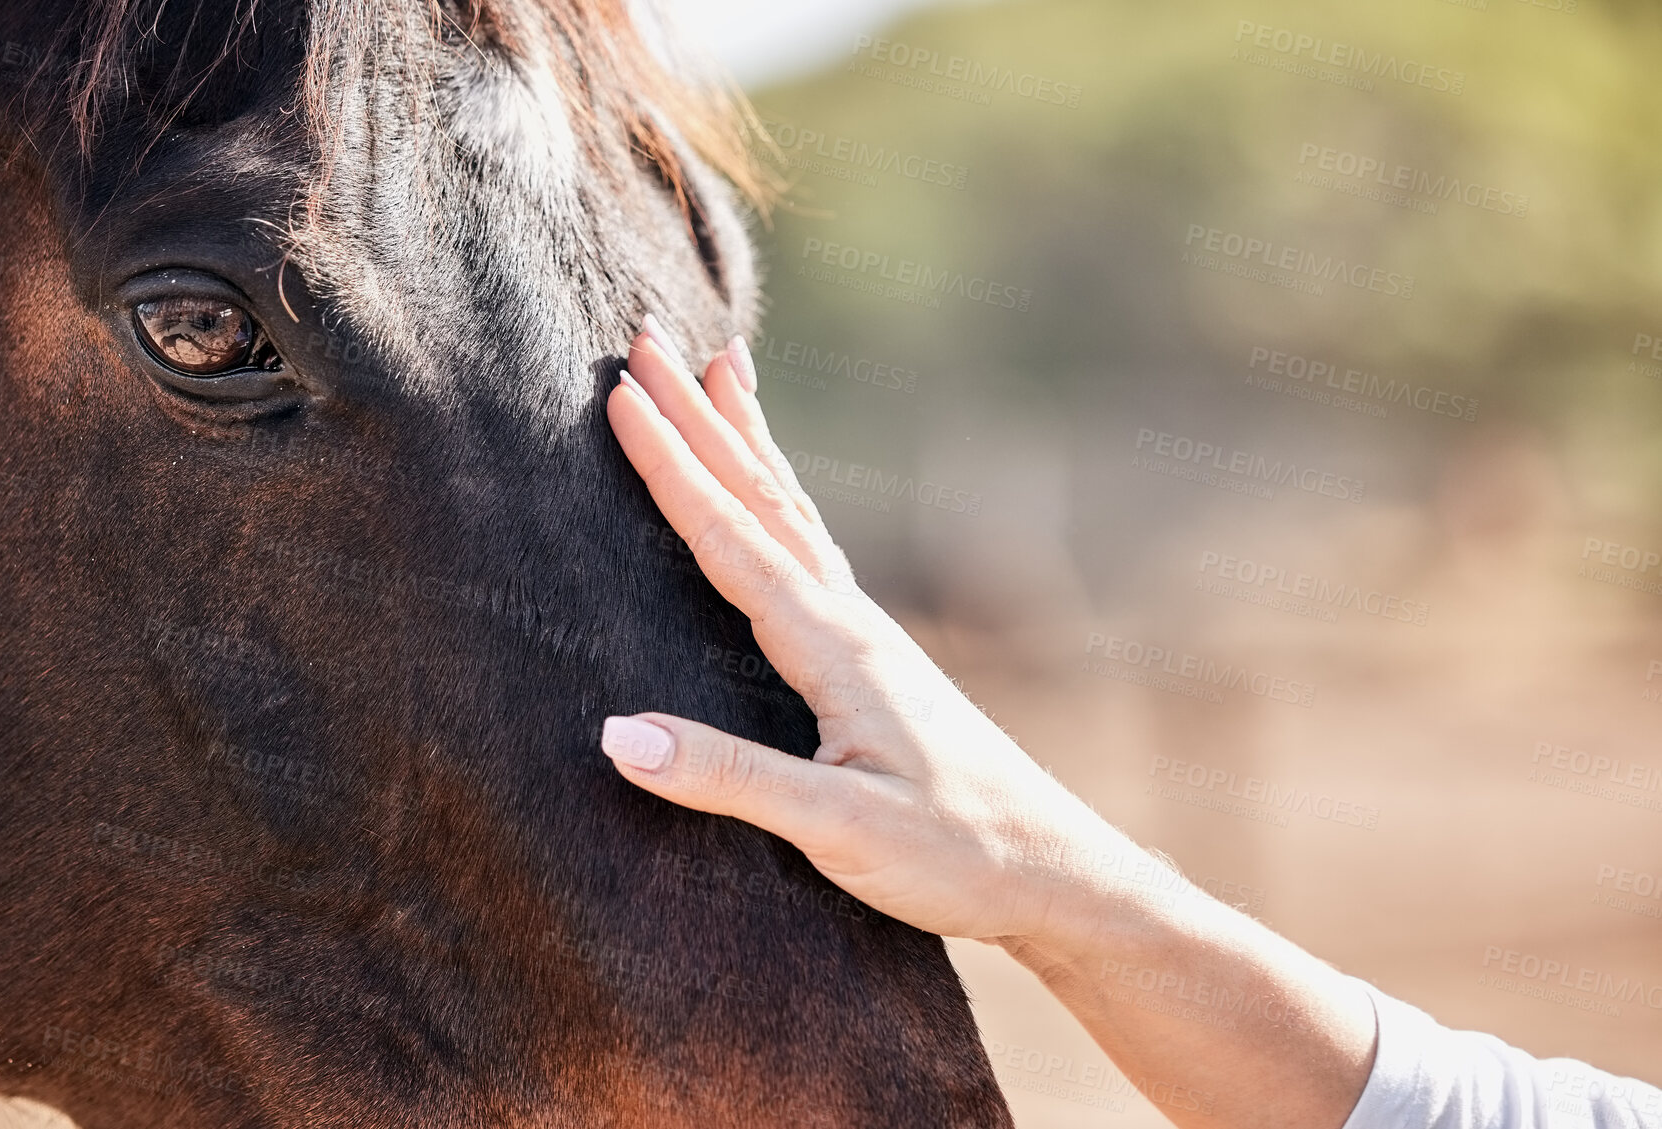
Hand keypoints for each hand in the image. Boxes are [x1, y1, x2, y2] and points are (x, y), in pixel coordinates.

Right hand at [602, 317, 1094, 943]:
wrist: (1055, 870)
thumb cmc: (955, 854)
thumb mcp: (837, 831)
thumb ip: (729, 778)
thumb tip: (615, 733)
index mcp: (836, 649)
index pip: (734, 539)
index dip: (673, 468)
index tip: (621, 395)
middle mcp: (852, 622)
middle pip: (761, 499)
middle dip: (698, 419)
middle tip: (646, 340)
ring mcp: (868, 635)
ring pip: (792, 512)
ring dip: (744, 440)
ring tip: (722, 367)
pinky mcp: (875, 660)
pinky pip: (812, 549)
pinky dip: (780, 498)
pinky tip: (775, 493)